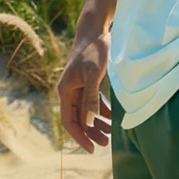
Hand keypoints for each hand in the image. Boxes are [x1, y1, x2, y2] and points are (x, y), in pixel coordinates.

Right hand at [57, 31, 112, 153]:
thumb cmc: (93, 50)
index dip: (79, 136)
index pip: (69, 121)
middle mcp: (70, 90)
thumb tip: (90, 120)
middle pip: (78, 119)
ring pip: (86, 112)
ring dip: (97, 124)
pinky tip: (111, 119)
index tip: (91, 148)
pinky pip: (93, 102)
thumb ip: (91, 96)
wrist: (95, 30)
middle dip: (90, 133)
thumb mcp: (94, 73)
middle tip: (105, 144)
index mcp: (66, 90)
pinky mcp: (89, 82)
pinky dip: (101, 111)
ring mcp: (80, 87)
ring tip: (111, 135)